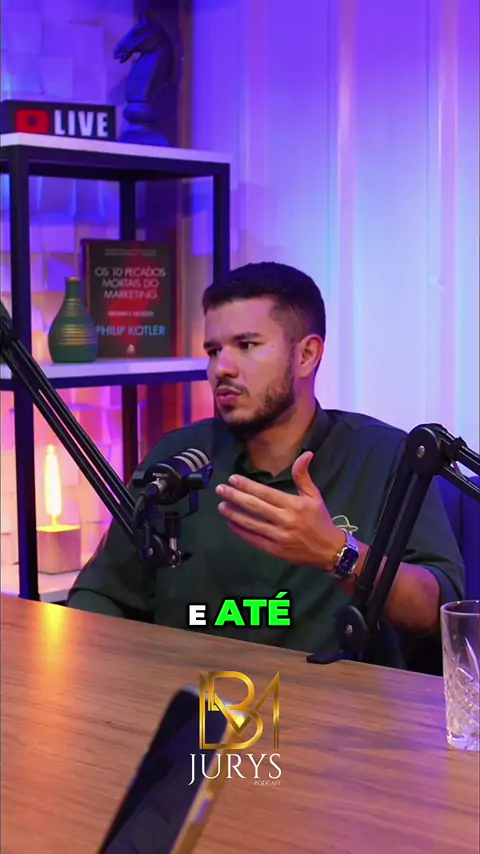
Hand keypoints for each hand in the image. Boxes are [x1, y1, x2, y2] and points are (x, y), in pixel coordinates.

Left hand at [215, 451, 345, 570]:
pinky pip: (254, 540)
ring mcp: (279, 537)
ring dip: (234, 514)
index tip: (233, 479)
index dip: (248, 486)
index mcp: (294, 504)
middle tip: (220, 490)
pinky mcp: (275, 551)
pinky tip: (231, 523)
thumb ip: (303, 475)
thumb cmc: (319, 519)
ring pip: (251, 524)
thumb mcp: (314, 496)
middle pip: (255, 506)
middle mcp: (285, 520)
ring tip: (221, 506)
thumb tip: (306, 453)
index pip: (266, 493)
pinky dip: (241, 531)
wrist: (329, 550)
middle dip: (235, 497)